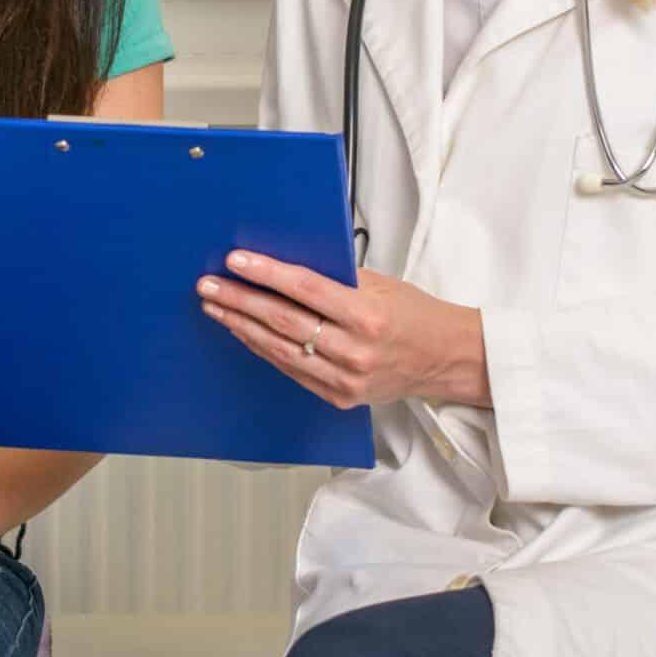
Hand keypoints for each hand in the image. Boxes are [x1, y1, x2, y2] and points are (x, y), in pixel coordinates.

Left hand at [197, 250, 491, 409]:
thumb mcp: (382, 285)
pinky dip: (263, 348)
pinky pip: (290, 369)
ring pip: (280, 348)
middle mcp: (355, 351)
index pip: (306, 290)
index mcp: (369, 316)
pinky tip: (243, 331)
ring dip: (242, 326)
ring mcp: (345, 379)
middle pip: (284, 321)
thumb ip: (336, 278)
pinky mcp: (338, 396)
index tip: (236, 261)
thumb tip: (284, 263)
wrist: (446, 359)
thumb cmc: (415, 315)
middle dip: (240, 300)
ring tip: (215, 306)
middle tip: (209, 285)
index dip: (267, 274)